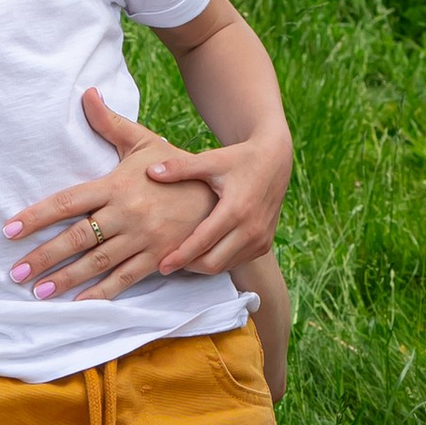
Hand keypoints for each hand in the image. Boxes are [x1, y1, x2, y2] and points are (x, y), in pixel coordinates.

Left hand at [3, 100, 213, 304]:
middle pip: (77, 237)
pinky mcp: (158, 259)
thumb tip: (87, 94)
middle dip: (44, 256)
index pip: (67, 202)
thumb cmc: (175, 169)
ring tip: (38, 292)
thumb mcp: (144, 143)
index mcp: (116, 185)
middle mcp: (126, 214)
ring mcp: (143, 239)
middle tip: (16, 272)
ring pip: (97, 262)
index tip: (9, 229)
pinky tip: (78, 305)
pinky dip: (101, 294)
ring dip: (66, 279)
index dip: (36, 216)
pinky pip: (125, 280)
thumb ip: (110, 124)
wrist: (221, 194)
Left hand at [149, 115, 291, 279]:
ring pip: (224, 265)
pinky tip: (201, 252)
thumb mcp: (211, 159)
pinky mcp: (264, 244)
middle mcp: (252, 228)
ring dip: (202, 265)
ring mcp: (260, 239)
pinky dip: (217, 261)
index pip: (203, 242)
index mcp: (237, 209)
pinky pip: (236, 261)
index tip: (162, 265)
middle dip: (188, 265)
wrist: (275, 160)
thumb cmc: (239, 158)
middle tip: (167, 263)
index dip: (180, 256)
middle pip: (212, 262)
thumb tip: (150, 171)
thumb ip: (181, 167)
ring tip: (181, 258)